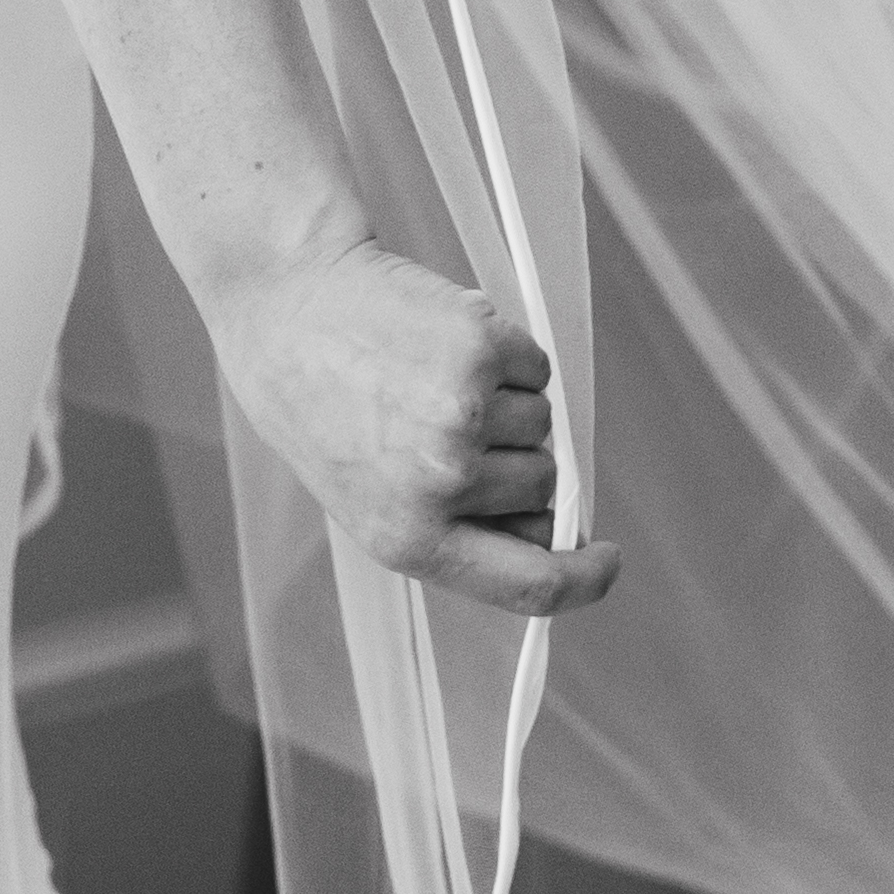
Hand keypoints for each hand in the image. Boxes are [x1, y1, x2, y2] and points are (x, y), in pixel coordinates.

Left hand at [213, 244, 614, 623]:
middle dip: (514, 456)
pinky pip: (537, 368)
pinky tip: (445, 346)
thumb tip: (549, 532)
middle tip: (439, 423)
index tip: (606, 559)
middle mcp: (443, 484)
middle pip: (543, 486)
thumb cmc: (323, 408)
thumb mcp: (372, 500)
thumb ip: (457, 528)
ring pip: (542, 423)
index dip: (584, 578)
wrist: (287, 308)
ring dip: (508, 402)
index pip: (532, 585)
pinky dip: (508, 356)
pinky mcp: (481, 349)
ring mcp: (465, 416)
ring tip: (432, 380)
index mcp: (410, 541)